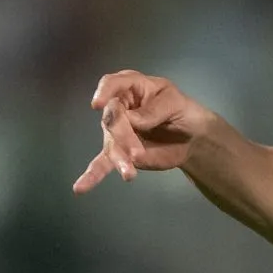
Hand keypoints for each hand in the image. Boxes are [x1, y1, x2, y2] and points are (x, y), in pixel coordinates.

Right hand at [71, 70, 211, 193]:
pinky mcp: (120, 153)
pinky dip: (92, 175)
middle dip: (122, 136)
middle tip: (138, 152)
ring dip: (119, 159)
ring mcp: (116, 132)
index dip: (104, 92)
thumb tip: (132, 120)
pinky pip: (102, 163)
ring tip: (130, 174)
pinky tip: (80, 188)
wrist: (192, 138)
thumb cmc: (183, 112)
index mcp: (131, 87)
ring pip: (110, 143)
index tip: (98, 105)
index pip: (112, 84)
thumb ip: (155, 110)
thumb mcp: (175, 103)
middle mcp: (119, 107)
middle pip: (111, 118)